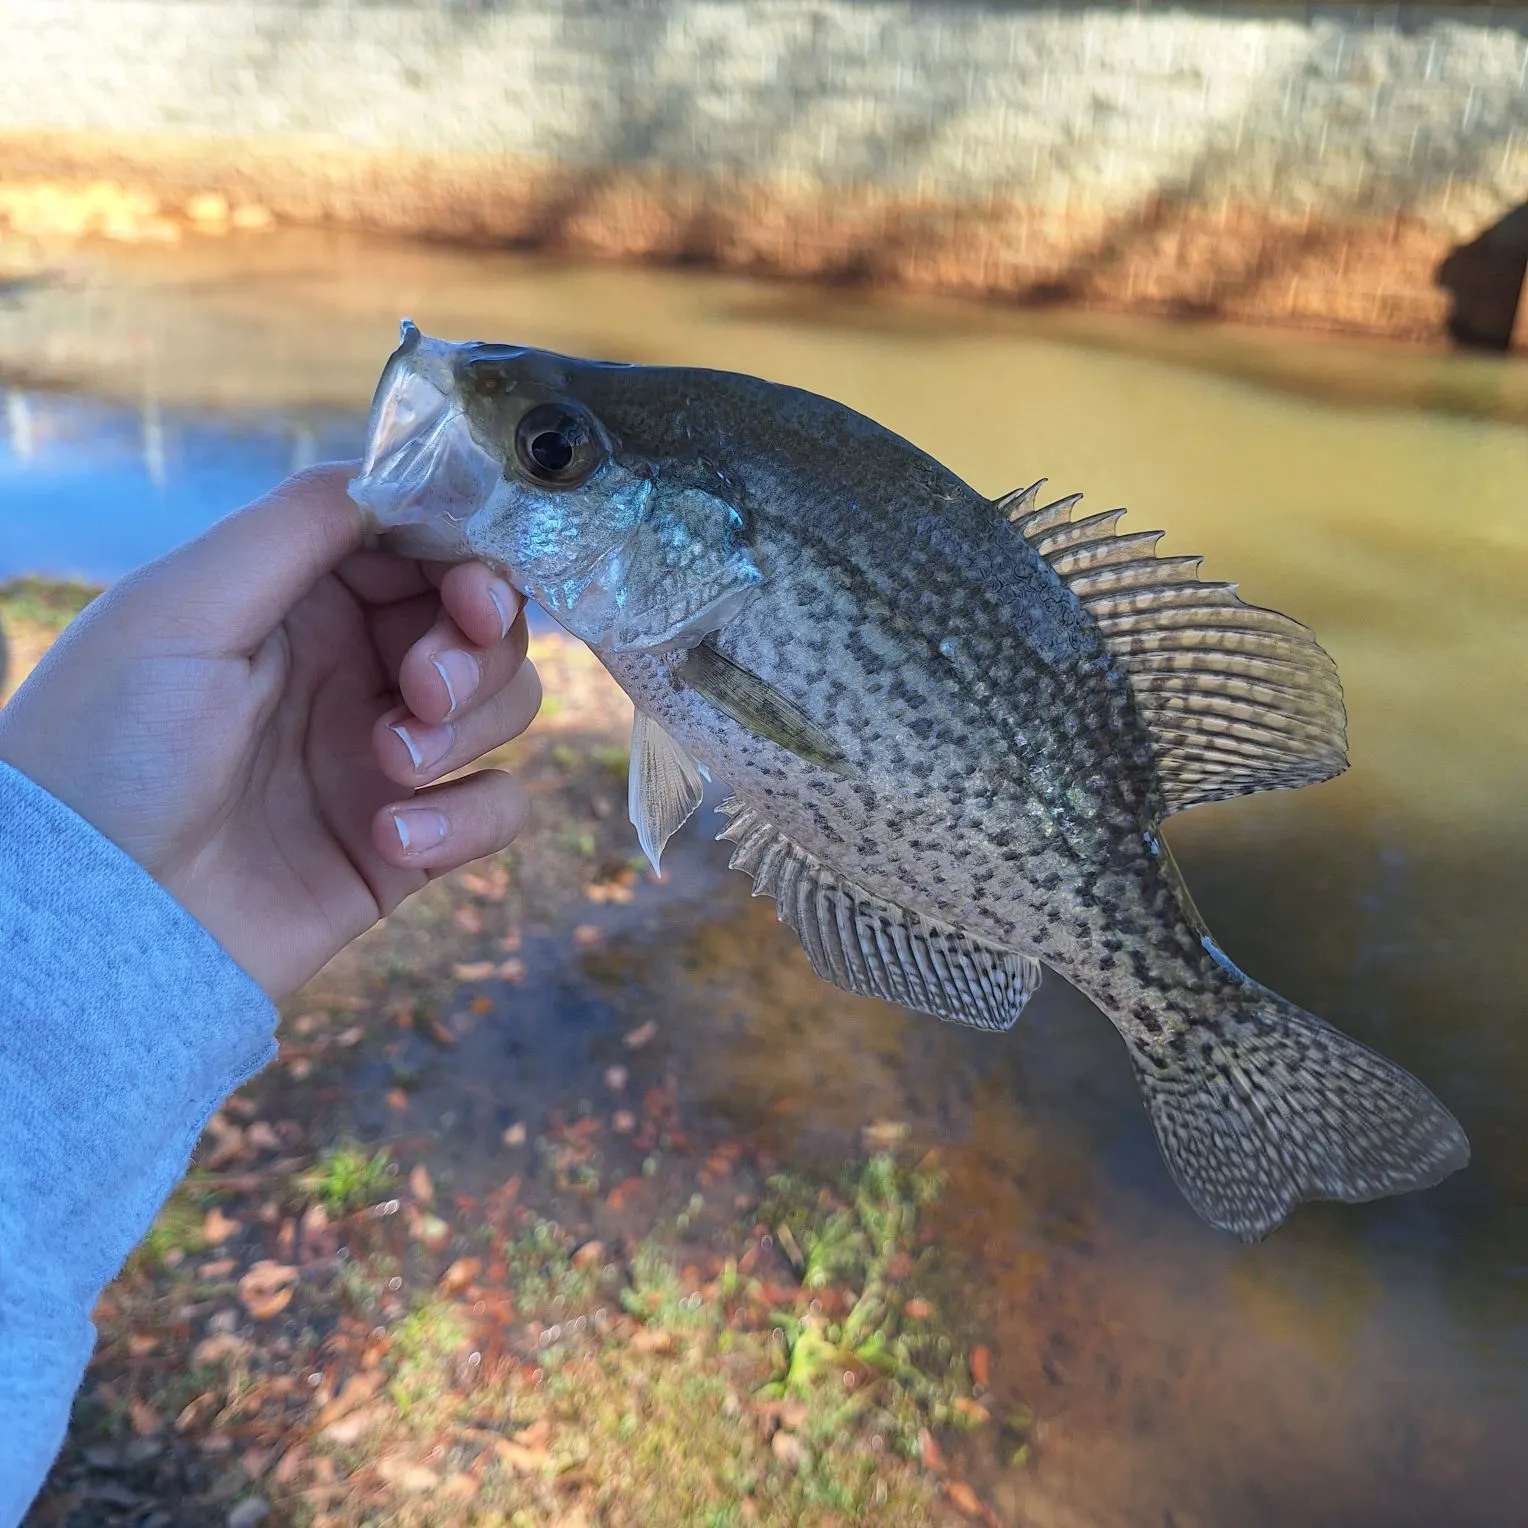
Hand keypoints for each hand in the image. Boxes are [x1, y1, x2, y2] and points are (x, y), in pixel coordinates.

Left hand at [0, 463, 538, 999]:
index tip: (473, 596)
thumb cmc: (108, 750)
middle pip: (483, 626)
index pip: (425, 550)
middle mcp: (352, 670)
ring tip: (390, 768)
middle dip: (474, 651)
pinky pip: (497, 808)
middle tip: (419, 691)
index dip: (469, 562)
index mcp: (298, 600)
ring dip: (468, 729)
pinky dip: (466, 820)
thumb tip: (401, 474)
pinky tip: (392, 840)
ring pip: (506, 707)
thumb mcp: (181, 608)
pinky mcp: (409, 844)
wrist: (94, 921)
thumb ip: (296, 527)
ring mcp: (385, 758)